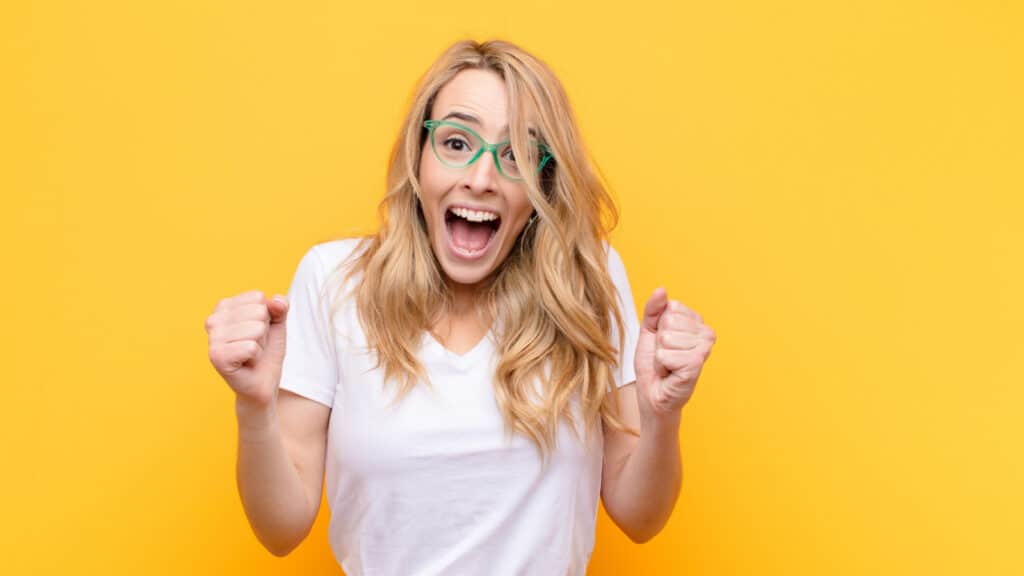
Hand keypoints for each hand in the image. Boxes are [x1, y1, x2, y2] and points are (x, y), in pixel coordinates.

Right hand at [205, 290, 289, 407]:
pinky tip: (246, 363)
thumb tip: (276, 300)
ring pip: (257, 329)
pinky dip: (256, 357)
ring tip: (250, 354)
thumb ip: (280, 306)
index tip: (256, 332)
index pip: (257, 297)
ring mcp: (212, 339)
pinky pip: (251, 347)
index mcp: (224, 306)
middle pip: (259, 312)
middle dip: (264, 331)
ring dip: (260, 345)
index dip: (266, 316)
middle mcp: (213, 320)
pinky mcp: (217, 357)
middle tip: (254, 345)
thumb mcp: (277, 323)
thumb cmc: (266, 351)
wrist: (263, 382)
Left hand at [634, 287, 715, 421]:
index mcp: (696, 321)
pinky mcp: (696, 364)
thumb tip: (662, 290)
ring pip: (667, 338)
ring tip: (668, 365)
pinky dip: (661, 366)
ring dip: (660, 355)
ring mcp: (703, 349)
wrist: (653, 394)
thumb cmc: (653, 364)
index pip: (672, 306)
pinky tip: (670, 373)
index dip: (659, 326)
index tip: (663, 342)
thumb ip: (654, 309)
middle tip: (665, 356)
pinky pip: (665, 355)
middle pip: (669, 321)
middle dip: (659, 341)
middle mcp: (705, 333)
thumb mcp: (648, 330)